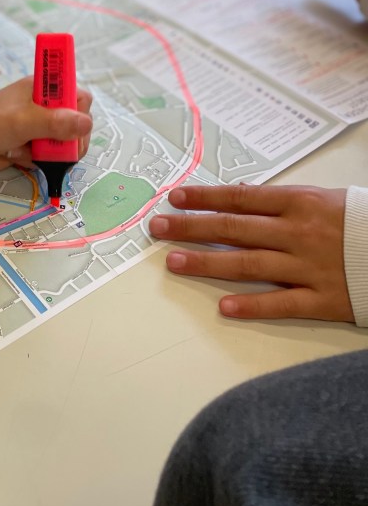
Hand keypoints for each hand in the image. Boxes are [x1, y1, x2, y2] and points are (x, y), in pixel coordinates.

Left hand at [0, 77, 92, 174]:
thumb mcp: (23, 122)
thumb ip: (55, 123)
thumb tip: (86, 124)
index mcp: (42, 88)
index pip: (78, 96)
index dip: (80, 113)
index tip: (73, 128)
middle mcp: (43, 106)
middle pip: (76, 124)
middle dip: (69, 140)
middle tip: (56, 150)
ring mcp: (37, 126)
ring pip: (64, 143)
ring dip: (53, 152)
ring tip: (33, 153)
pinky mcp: (29, 144)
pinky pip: (48, 154)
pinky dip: (39, 159)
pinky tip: (20, 157)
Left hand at [148, 184, 352, 321]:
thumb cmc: (363, 222)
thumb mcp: (324, 199)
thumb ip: (283, 203)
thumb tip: (239, 200)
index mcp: (300, 202)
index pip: (241, 198)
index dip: (204, 198)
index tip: (174, 198)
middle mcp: (299, 232)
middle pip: (234, 228)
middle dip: (191, 227)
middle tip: (157, 228)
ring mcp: (310, 267)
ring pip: (248, 263)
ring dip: (207, 262)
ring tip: (173, 262)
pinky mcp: (324, 299)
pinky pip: (283, 303)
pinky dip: (253, 305)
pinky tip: (224, 307)